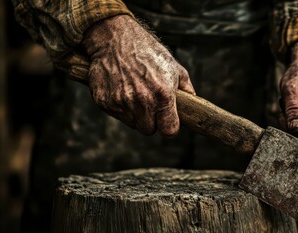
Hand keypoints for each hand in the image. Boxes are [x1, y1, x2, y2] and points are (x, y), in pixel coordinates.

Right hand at [82, 15, 194, 136]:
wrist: (116, 38)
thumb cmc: (147, 51)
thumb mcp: (174, 66)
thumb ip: (186, 88)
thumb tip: (193, 102)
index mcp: (163, 95)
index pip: (169, 130)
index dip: (169, 127)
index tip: (167, 121)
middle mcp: (142, 101)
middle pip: (149, 130)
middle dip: (151, 121)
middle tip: (150, 105)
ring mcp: (121, 102)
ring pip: (132, 123)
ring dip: (135, 114)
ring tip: (135, 93)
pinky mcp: (104, 101)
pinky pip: (117, 115)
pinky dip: (120, 107)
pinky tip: (122, 89)